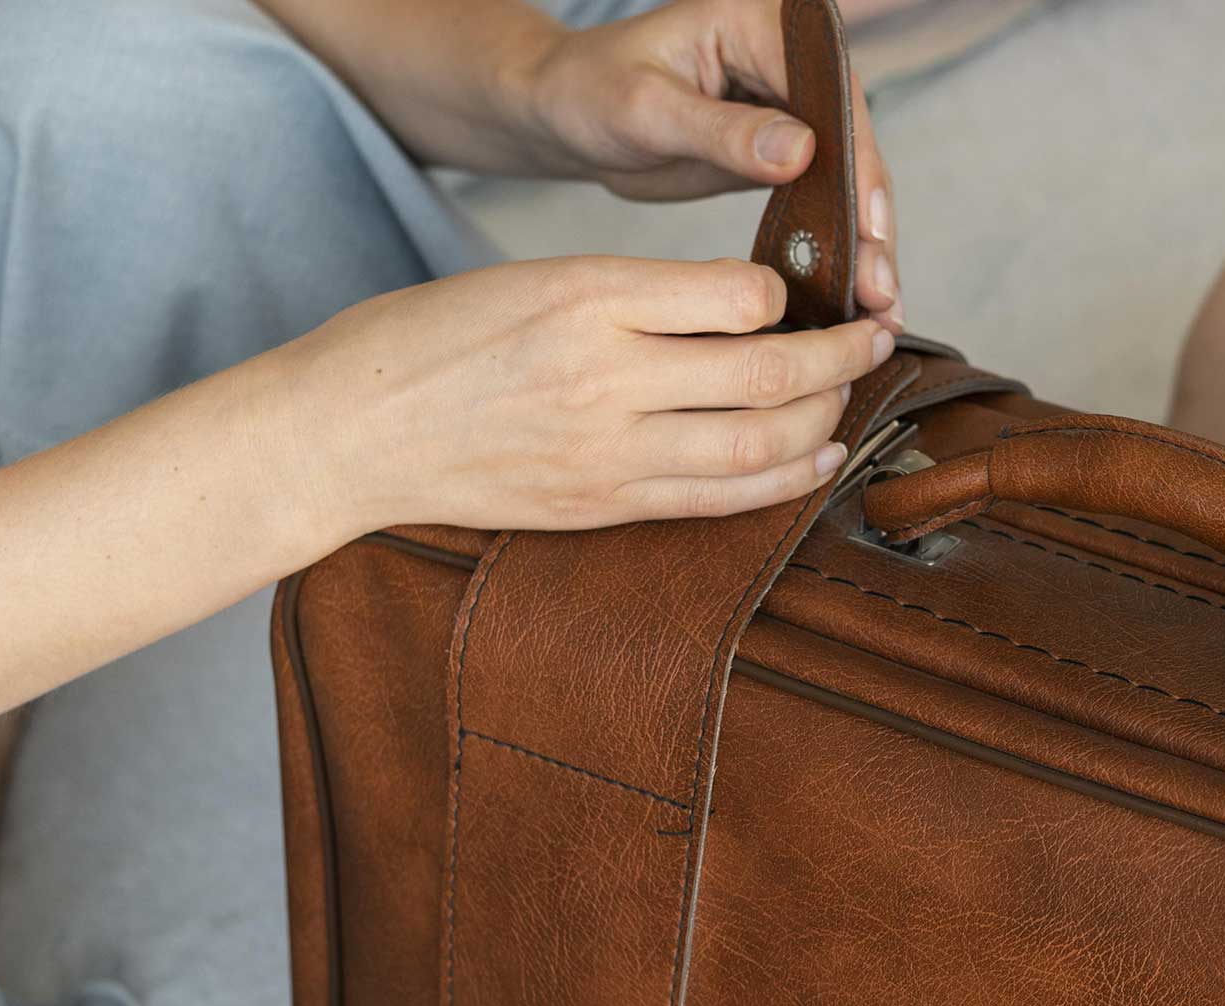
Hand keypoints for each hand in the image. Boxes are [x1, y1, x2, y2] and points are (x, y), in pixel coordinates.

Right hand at [259, 255, 892, 542]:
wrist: (348, 431)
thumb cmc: (430, 341)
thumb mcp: (532, 278)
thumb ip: (633, 292)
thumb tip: (740, 305)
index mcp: (585, 298)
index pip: (737, 295)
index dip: (789, 296)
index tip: (803, 292)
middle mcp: (605, 377)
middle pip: (767, 372)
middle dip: (841, 356)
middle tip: (875, 336)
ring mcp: (607, 452)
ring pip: (759, 444)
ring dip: (825, 420)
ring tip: (851, 396)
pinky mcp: (602, 507)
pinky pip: (719, 500)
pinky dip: (784, 480)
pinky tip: (817, 458)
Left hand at [510, 0, 903, 325]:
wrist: (566, 112)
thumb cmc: (589, 89)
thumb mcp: (646, 108)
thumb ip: (722, 131)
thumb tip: (802, 152)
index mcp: (763, 22)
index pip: (831, 94)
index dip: (855, 162)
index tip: (868, 225)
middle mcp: (791, 58)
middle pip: (853, 138)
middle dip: (870, 215)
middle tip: (879, 287)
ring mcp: (794, 105)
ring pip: (850, 174)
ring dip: (863, 240)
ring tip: (877, 304)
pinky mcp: (787, 149)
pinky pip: (826, 195)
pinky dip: (836, 242)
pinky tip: (849, 290)